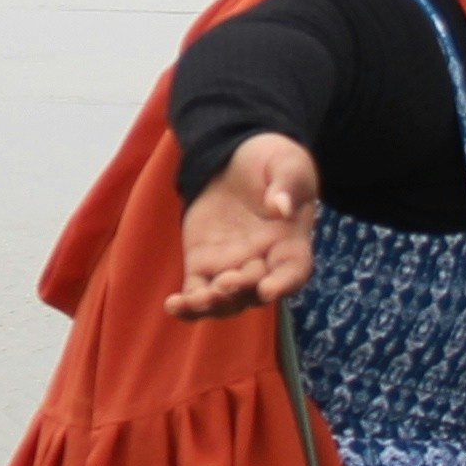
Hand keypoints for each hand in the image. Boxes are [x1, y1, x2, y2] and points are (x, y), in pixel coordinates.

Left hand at [167, 134, 318, 318]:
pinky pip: (196, 292)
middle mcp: (264, 264)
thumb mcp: (287, 163)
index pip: (293, 272)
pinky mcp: (203, 265)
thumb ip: (288, 184)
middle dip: (241, 290)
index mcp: (290, 244)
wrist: (236, 159)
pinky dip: (186, 305)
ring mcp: (232, 267)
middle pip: (255, 291)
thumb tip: (281, 208)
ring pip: (226, 301)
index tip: (269, 289)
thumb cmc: (271, 162)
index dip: (284, 284)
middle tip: (226, 282)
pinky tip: (172, 305)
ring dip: (213, 305)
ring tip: (197, 300)